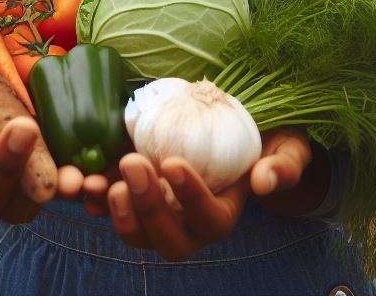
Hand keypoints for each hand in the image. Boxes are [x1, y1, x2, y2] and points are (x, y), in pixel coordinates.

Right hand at [0, 99, 84, 222]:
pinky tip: (91, 174)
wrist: (13, 98)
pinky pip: (65, 197)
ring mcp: (20, 199)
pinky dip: (78, 187)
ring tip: (65, 162)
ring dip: (45, 182)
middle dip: (5, 164)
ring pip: (26, 205)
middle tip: (23, 125)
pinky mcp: (55, 189)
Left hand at [104, 129, 319, 259]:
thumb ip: (283, 164)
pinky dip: (99, 203)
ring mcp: (163, 216)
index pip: (210, 218)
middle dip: (149, 207)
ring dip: (120, 213)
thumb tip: (263, 180)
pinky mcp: (140, 200)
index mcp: (226, 214)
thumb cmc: (269, 142)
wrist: (238, 135)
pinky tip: (87, 185)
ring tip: (105, 180)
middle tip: (133, 163)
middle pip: (170, 239)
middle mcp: (192, 225)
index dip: (191, 197)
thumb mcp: (288, 148)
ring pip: (139, 235)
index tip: (172, 162)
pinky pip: (117, 213)